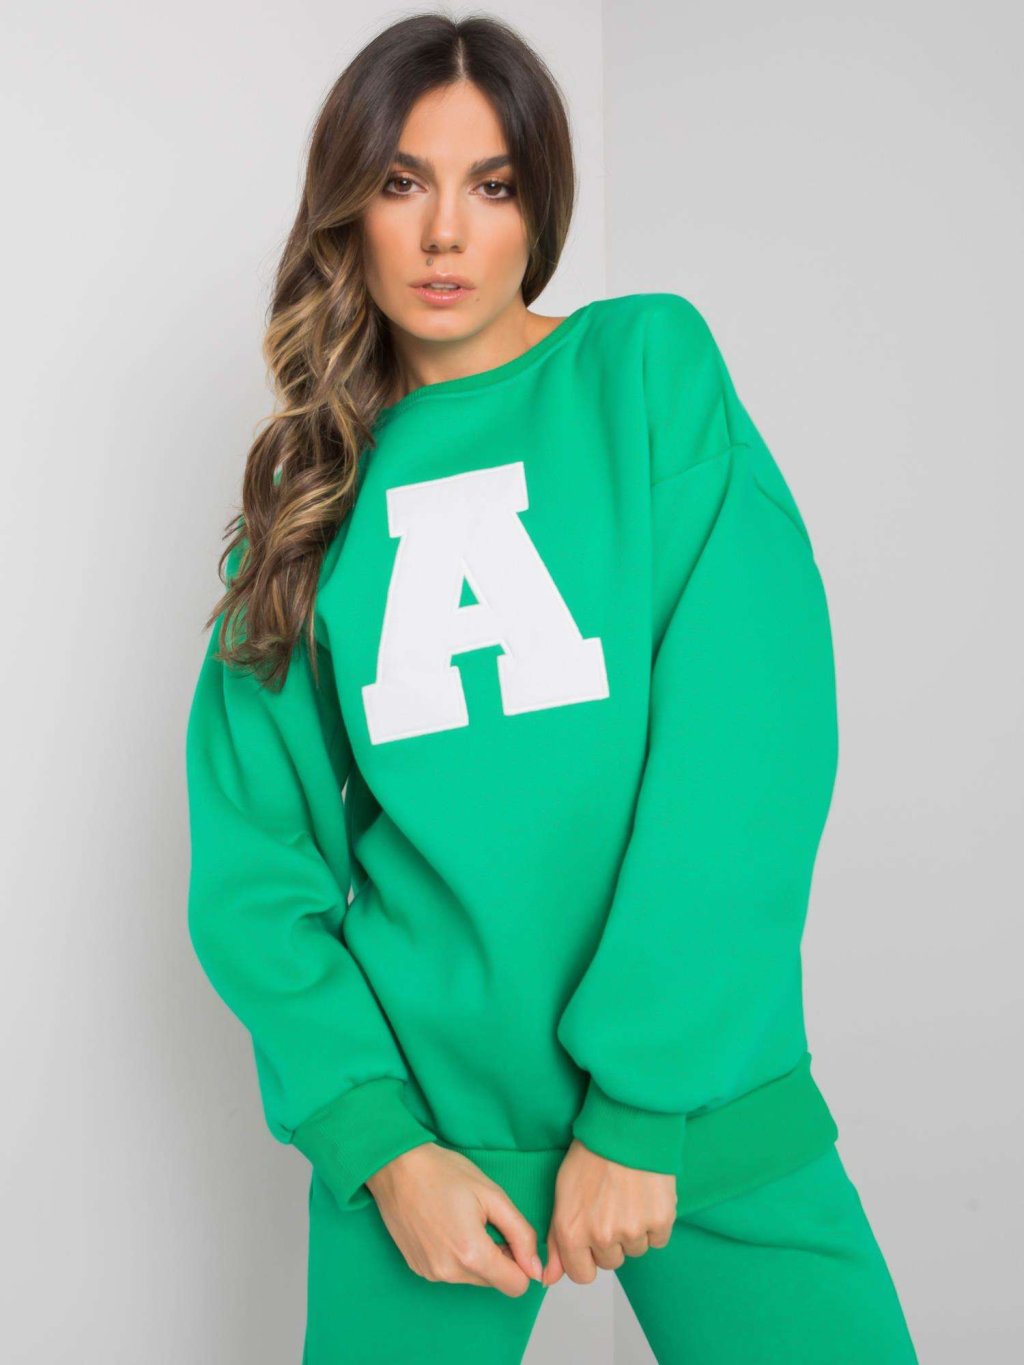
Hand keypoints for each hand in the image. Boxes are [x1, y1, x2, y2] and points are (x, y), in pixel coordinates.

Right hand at [365, 1143, 544, 1296]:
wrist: (396, 1167)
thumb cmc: (443, 1173)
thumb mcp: (492, 1195)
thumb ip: (520, 1233)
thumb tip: (535, 1267)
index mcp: (471, 1254)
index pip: (515, 1286)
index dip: (520, 1262)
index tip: (509, 1237)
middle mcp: (448, 1273)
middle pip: (493, 1281)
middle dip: (497, 1257)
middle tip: (484, 1221)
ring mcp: (430, 1273)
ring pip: (472, 1277)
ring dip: (475, 1256)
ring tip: (461, 1220)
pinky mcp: (417, 1269)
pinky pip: (450, 1272)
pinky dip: (455, 1255)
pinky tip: (444, 1226)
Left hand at [541, 1138, 676, 1285]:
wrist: (625, 1126)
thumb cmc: (590, 1154)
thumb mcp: (562, 1194)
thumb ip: (556, 1241)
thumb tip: (548, 1279)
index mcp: (572, 1232)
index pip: (582, 1275)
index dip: (587, 1257)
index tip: (591, 1238)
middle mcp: (601, 1236)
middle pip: (611, 1262)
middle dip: (611, 1241)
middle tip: (610, 1206)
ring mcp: (632, 1230)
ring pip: (635, 1250)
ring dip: (634, 1231)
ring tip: (627, 1196)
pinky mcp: (659, 1221)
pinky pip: (658, 1239)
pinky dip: (654, 1223)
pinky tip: (645, 1196)